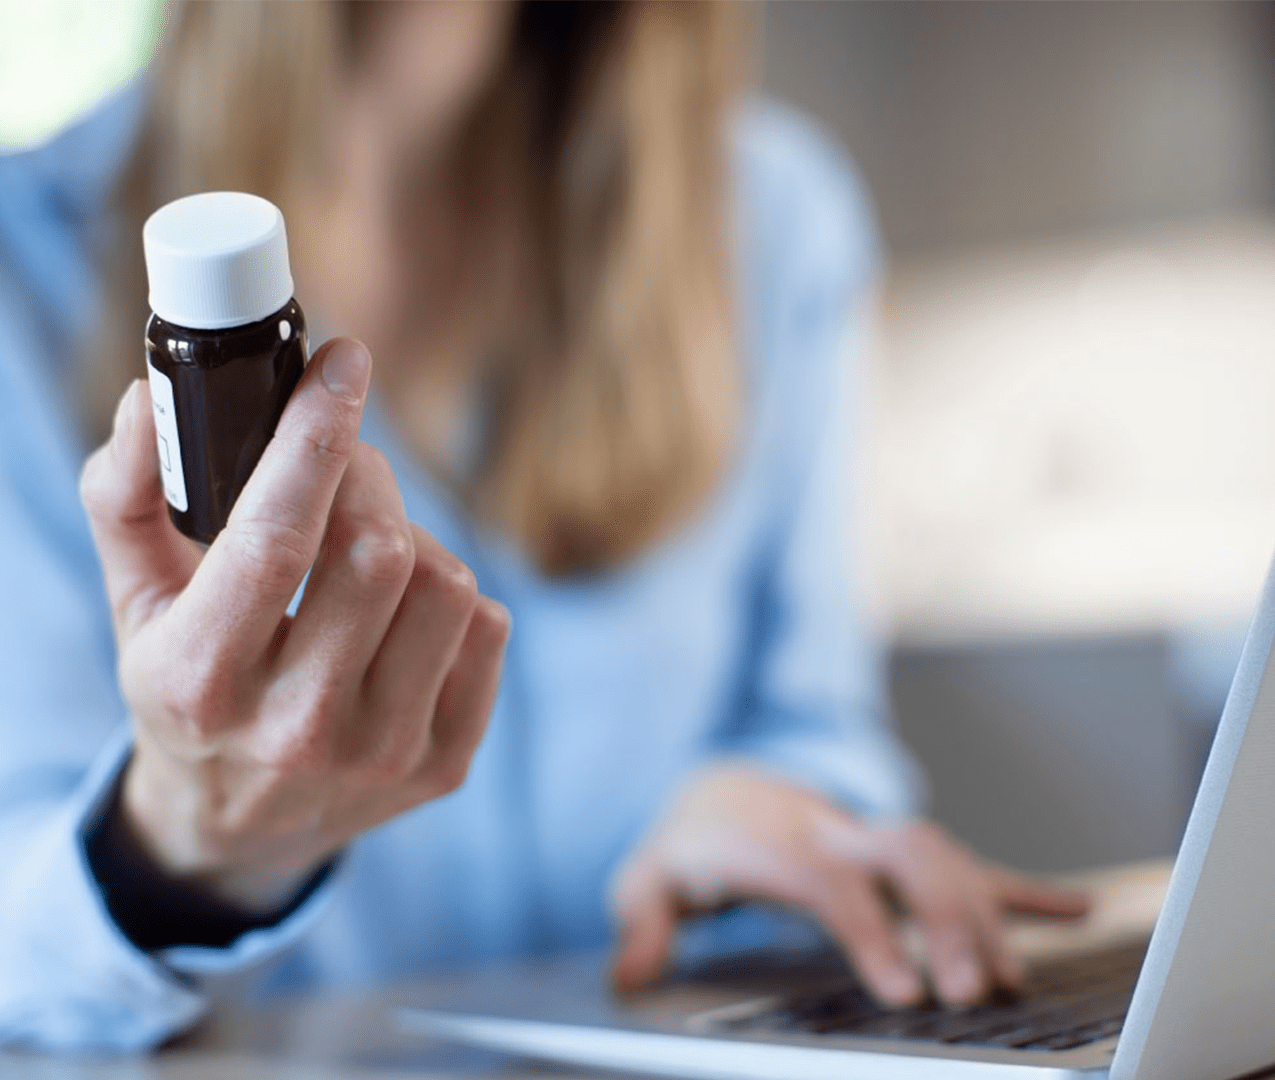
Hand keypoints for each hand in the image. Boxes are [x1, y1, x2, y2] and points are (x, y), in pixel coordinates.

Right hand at [80, 338, 509, 911]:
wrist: (236, 825)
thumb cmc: (187, 690)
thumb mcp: (135, 603)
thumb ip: (128, 498)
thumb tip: (149, 402)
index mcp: (201, 682)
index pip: (276, 538)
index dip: (316, 436)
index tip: (344, 363)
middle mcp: (295, 729)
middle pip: (379, 550)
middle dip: (366, 478)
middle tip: (344, 466)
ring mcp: (381, 755)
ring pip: (447, 584)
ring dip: (412, 541)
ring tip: (367, 554)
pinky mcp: (444, 763)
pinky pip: (488, 630)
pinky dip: (451, 599)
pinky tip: (402, 615)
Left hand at [609, 764, 1089, 1005]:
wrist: (722, 789)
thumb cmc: (689, 845)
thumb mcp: (647, 881)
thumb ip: (642, 925)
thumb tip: (631, 978)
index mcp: (774, 843)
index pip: (833, 882)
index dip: (872, 933)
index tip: (906, 993)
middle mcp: (834, 832)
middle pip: (906, 854)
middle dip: (947, 919)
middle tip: (971, 995)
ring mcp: (871, 839)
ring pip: (945, 857)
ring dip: (985, 915)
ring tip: (1007, 982)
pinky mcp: (895, 855)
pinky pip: (967, 864)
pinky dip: (1023, 888)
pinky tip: (1077, 910)